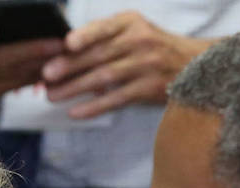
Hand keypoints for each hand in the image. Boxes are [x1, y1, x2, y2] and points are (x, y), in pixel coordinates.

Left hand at [41, 11, 214, 118]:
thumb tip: (64, 50)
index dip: (85, 35)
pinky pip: (116, 98)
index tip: (66, 43)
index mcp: (131, 22)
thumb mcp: (133, 30)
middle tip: (46, 75)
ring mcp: (146, 65)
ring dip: (75, 87)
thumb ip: (104, 37)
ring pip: (104, 77)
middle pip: (99, 54)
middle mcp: (140, 40)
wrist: (193, 64)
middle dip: (70, 65)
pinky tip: (75, 112)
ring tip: (52, 95)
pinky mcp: (149, 88)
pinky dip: (94, 106)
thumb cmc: (153, 48)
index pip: (104, 28)